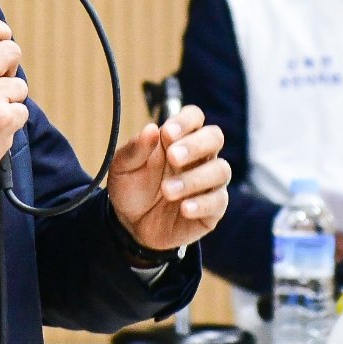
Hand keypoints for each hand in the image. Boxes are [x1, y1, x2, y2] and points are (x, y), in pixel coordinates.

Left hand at [106, 104, 230, 253]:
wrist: (131, 226)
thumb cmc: (131, 189)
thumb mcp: (122, 168)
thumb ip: (135, 149)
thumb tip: (151, 129)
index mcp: (177, 139)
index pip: (193, 117)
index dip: (185, 121)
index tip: (167, 132)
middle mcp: (198, 157)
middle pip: (214, 137)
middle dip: (196, 145)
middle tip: (173, 157)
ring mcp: (208, 182)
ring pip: (220, 170)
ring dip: (194, 178)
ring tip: (167, 190)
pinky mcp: (213, 208)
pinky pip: (218, 201)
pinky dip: (202, 204)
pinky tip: (184, 208)